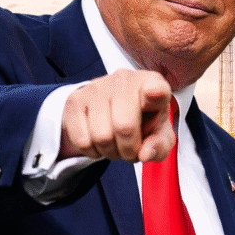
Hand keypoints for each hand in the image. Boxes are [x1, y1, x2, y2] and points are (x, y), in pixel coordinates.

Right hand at [59, 69, 175, 162]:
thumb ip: (160, 146)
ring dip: (110, 152)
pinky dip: (92, 151)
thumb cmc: (142, 120)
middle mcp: (124, 80)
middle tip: (131, 151)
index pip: (156, 88)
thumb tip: (145, 154)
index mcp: (152, 84)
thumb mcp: (159, 135)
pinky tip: (99, 142)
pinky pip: (82, 140)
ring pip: (102, 137)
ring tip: (116, 145)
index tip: (155, 93)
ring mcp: (96, 87)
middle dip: (129, 150)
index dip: (155, 92)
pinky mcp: (75, 100)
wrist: (111, 107)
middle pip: (125, 127)